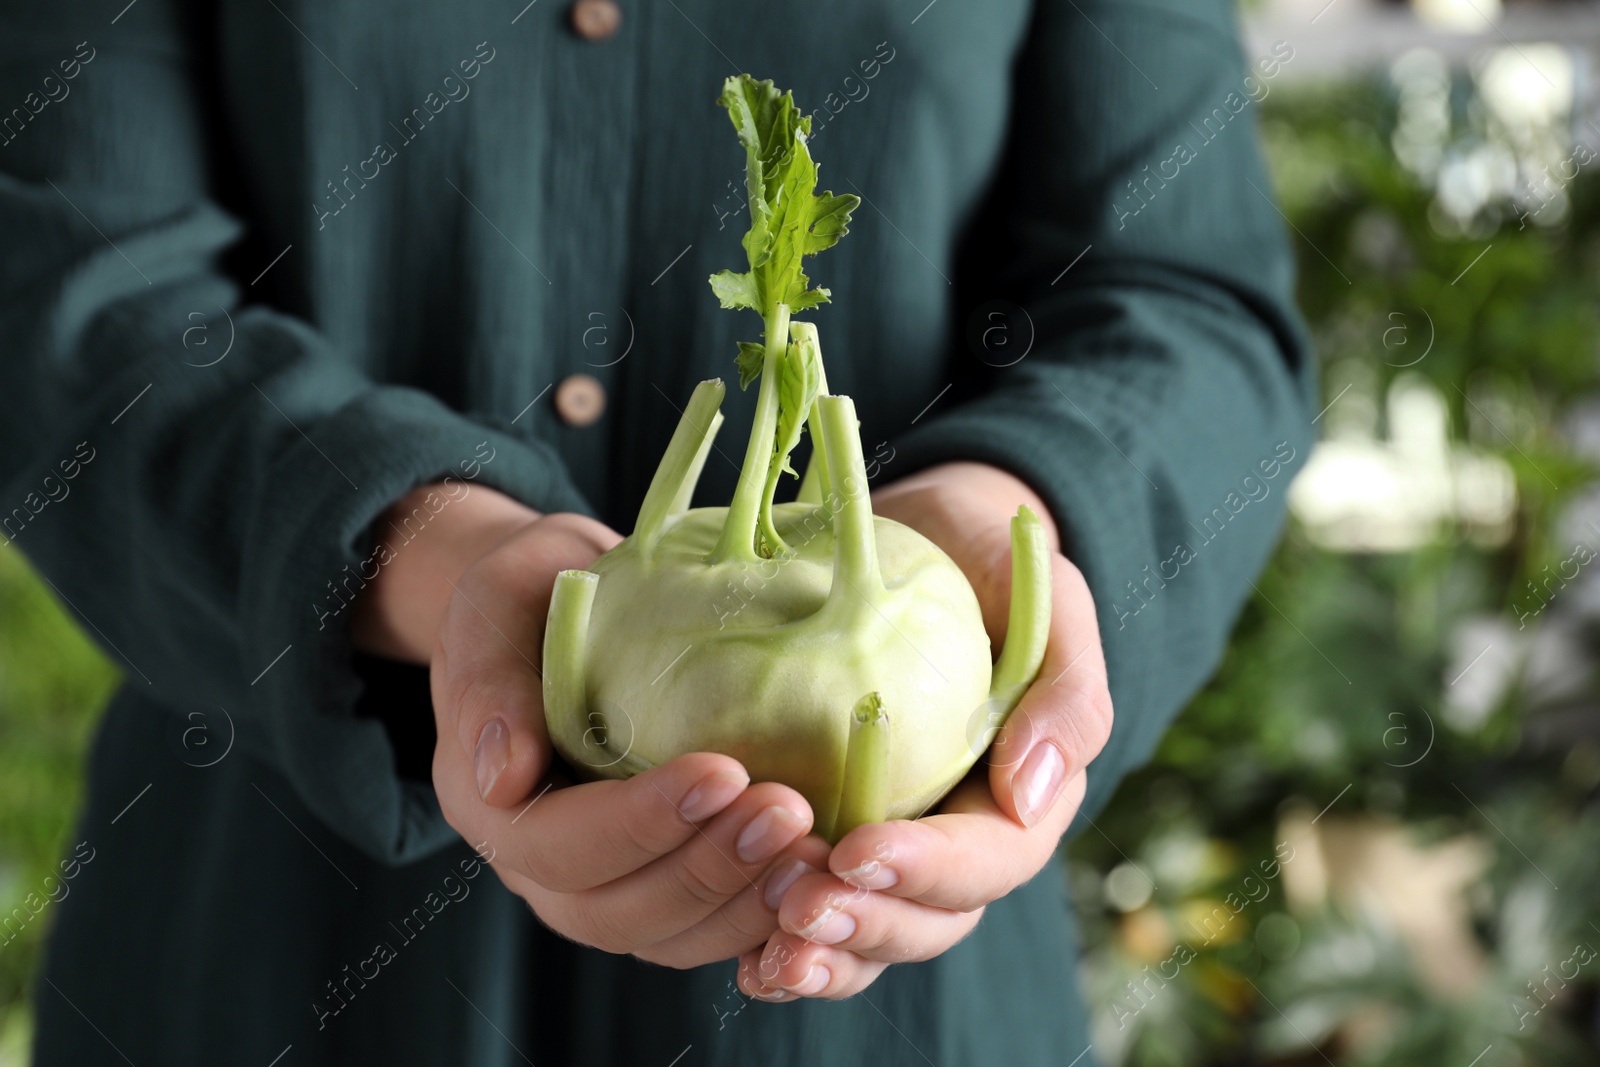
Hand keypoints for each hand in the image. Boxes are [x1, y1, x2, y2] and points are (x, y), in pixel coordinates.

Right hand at [358, 484, 826, 967]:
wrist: (561, 606)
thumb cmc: (530, 594)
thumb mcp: (494, 604)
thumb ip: (490, 681)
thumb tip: (501, 775)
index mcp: (487, 804)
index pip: (558, 843)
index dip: (641, 821)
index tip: (722, 771)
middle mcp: (536, 868)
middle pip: (617, 908)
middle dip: (710, 865)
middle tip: (790, 811)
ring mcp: (596, 889)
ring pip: (668, 934)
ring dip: (746, 901)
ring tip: (815, 851)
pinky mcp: (655, 888)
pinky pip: (705, 930)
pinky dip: (762, 914)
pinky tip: (819, 874)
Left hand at [735, 463, 1113, 999]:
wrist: (930, 543)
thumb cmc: (996, 570)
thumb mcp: (1052, 608)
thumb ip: (1067, 694)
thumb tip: (1031, 792)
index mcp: (1021, 801)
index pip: (988, 860)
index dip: (927, 869)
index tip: (859, 849)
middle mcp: (958, 844)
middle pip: (927, 920)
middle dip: (867, 926)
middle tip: (798, 908)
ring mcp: (895, 852)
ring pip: (871, 937)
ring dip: (824, 955)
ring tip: (769, 956)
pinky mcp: (832, 843)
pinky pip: (813, 915)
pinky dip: (779, 948)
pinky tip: (744, 966)